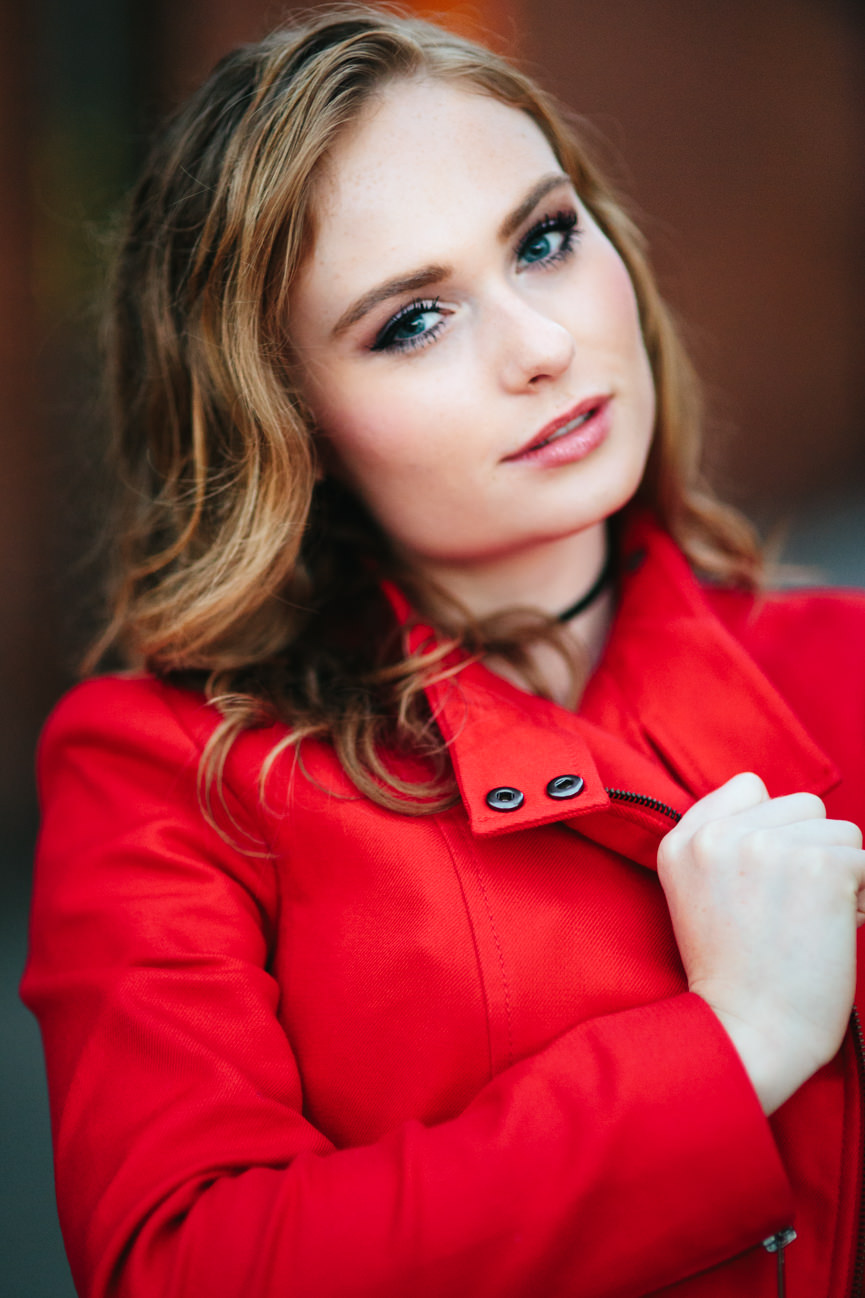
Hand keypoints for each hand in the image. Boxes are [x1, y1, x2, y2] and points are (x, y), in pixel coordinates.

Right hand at [657, 772, 864, 1113]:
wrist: (748, 1036)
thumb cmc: (736, 976)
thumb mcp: (696, 894)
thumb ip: (726, 843)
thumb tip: (793, 818)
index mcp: (683, 841)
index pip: (750, 788)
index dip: (773, 831)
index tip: (765, 883)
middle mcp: (719, 836)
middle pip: (801, 806)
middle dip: (811, 851)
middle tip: (791, 909)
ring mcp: (767, 847)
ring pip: (840, 831)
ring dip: (840, 874)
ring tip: (812, 922)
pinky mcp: (819, 867)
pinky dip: (863, 898)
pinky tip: (834, 932)